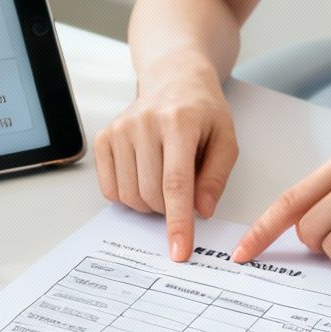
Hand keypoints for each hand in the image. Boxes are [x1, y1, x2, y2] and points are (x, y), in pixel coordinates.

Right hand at [93, 63, 238, 261]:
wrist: (174, 80)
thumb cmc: (202, 111)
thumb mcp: (225, 139)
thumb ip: (216, 177)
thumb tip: (201, 211)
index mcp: (179, 123)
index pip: (176, 183)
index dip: (178, 222)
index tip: (179, 251)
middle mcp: (144, 123)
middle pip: (151, 194)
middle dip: (169, 210)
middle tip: (184, 195)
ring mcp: (120, 130)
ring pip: (129, 196)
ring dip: (149, 203)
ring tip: (164, 181)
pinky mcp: (104, 137)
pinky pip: (110, 188)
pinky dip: (128, 195)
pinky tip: (144, 177)